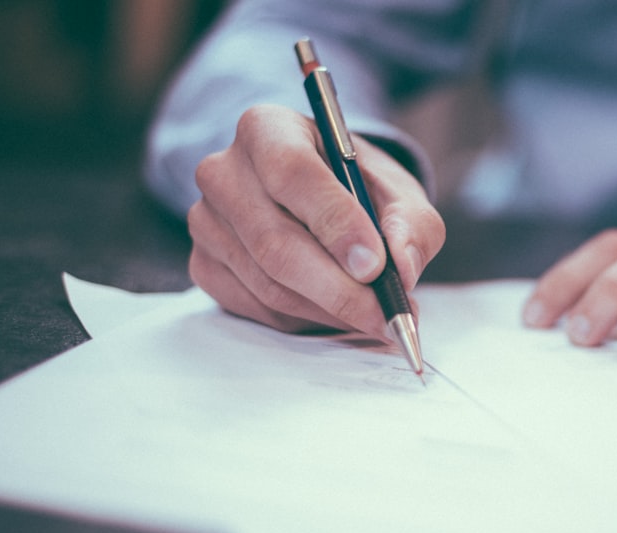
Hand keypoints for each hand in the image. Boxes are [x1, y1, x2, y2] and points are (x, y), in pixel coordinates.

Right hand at [187, 104, 444, 335]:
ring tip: (375, 316)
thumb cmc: (358, 188)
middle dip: (339, 288)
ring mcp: (206, 221)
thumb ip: (411, 224)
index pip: (292, 173)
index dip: (335, 223)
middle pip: (275, 242)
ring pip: (268, 283)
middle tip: (386, 315)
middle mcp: (224, 171)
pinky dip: (305, 319)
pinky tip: (337, 312)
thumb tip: (402, 268)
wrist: (322, 199)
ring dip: (329, 310)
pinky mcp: (204, 265)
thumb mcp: (398, 192)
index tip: (375, 265)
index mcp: (267, 129)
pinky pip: (257, 307)